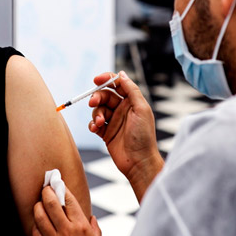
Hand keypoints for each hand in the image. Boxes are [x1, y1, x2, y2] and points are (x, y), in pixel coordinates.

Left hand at [33, 186, 107, 235]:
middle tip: (45, 188)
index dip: (61, 188)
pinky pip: (35, 233)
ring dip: (38, 206)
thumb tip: (90, 219)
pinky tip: (38, 224)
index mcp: (81, 227)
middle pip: (51, 203)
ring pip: (39, 216)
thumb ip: (93, 228)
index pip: (68, 200)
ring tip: (40, 203)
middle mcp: (67, 232)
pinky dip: (35, 225)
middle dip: (46, 191)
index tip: (58, 182)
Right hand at [89, 71, 163, 200]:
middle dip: (97, 97)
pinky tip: (95, 128)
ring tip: (99, 123)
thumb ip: (132, 90)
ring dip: (95, 113)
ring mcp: (113, 121)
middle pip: (104, 96)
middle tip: (93, 103)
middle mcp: (122, 109)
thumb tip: (122, 74)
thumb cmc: (144, 136)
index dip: (106, 79)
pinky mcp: (106, 133)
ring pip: (98, 109)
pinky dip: (92, 124)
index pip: (117, 84)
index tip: (96, 80)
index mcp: (132, 101)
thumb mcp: (141, 109)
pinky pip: (94, 123)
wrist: (139, 162)